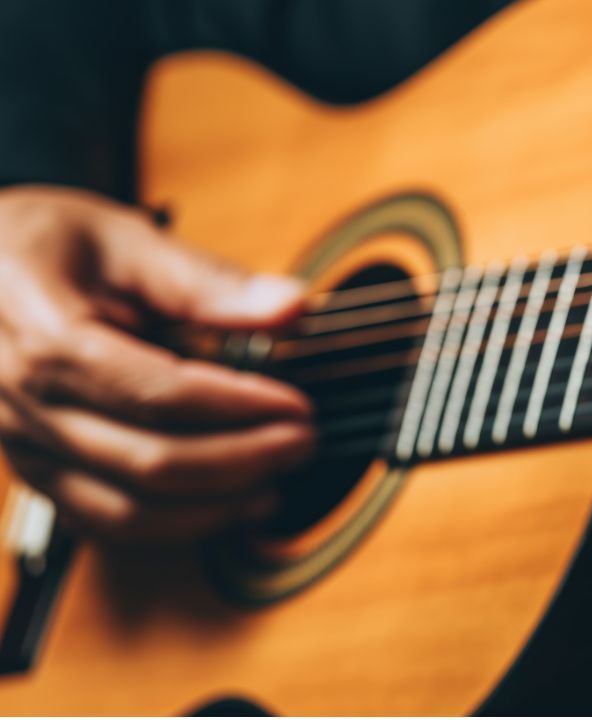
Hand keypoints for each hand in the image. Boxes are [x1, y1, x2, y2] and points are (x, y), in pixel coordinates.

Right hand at [0, 185, 313, 541]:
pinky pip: (104, 522)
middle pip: (148, 461)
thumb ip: (208, 280)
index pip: (157, 393)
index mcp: (45, 337)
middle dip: (242, 460)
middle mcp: (21, 405)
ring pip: (126, 510)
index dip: (238, 406)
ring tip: (275, 484)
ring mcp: (22, 447)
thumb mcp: (124, 238)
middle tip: (304, 442)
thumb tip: (290, 308)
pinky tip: (226, 504)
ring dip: (213, 508)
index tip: (297, 404)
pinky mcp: (35, 471)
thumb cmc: (42, 243)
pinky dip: (173, 526)